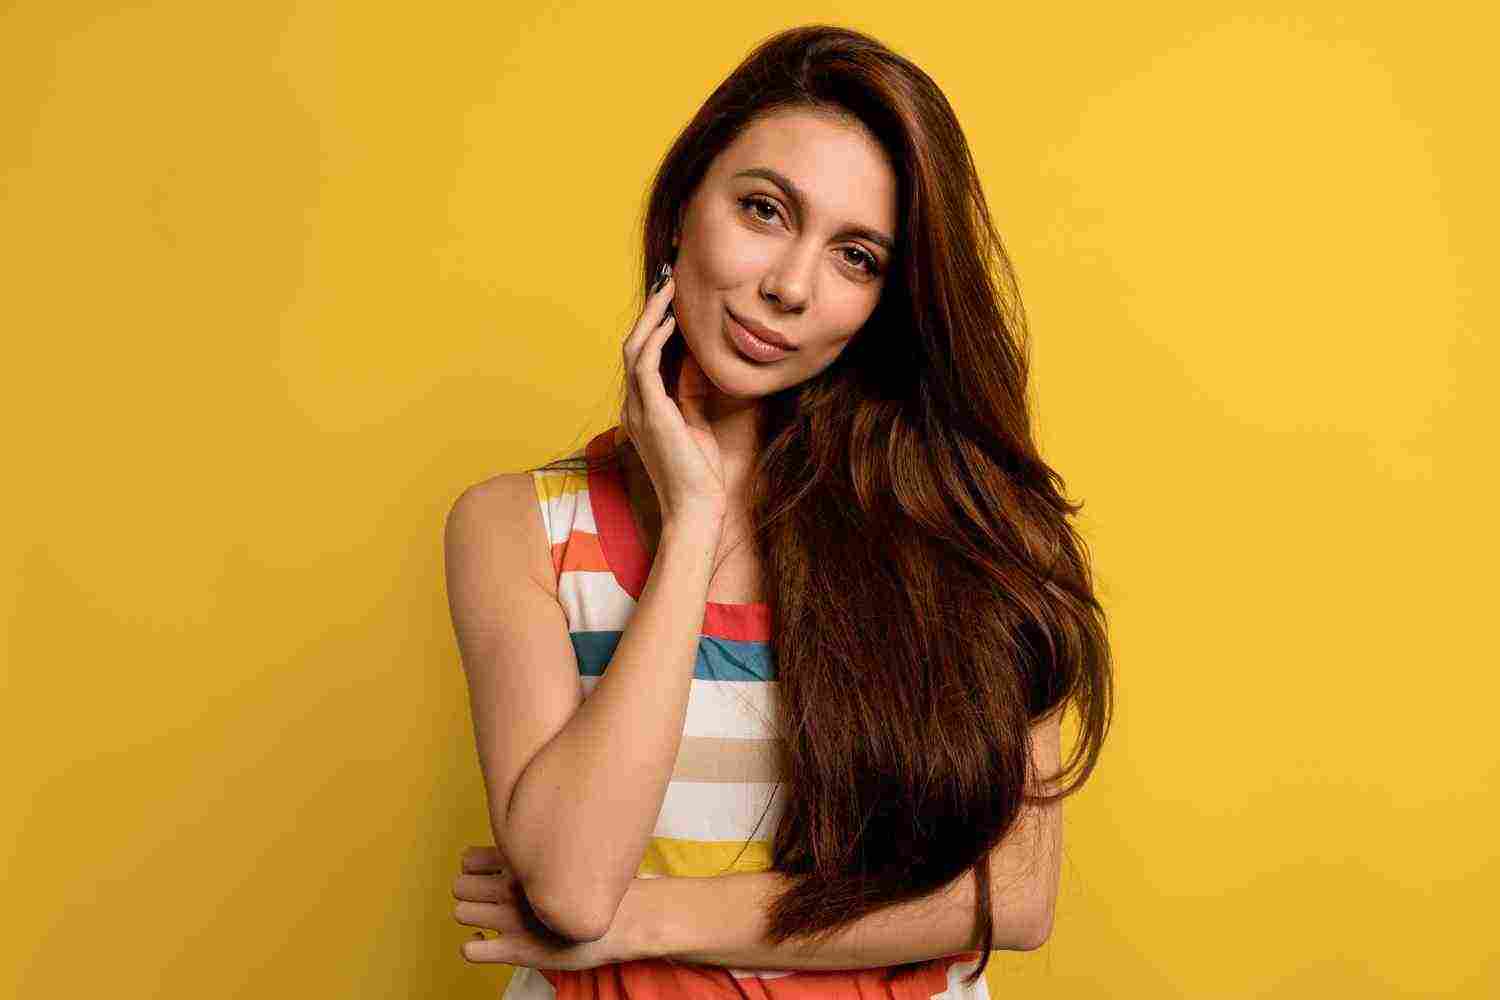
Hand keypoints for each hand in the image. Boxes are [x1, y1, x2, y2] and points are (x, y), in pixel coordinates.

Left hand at [452, 844, 634, 969]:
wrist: (626, 921)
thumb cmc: (598, 889)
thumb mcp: (567, 857)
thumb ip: (538, 851)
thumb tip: (516, 844)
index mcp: (523, 863)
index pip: (468, 860)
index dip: (473, 868)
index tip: (486, 875)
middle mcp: (513, 889)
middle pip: (459, 886)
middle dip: (470, 892)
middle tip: (487, 898)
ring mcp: (512, 920)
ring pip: (461, 913)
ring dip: (472, 916)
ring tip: (489, 919)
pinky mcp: (516, 950)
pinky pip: (470, 950)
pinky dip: (474, 947)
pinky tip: (488, 943)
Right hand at [620, 269, 726, 524]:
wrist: (695, 509)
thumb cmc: (699, 475)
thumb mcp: (695, 424)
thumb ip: (690, 393)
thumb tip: (696, 361)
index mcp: (642, 409)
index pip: (643, 357)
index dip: (654, 325)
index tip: (672, 300)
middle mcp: (633, 406)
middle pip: (634, 346)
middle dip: (649, 312)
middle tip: (668, 281)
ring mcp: (636, 409)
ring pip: (635, 350)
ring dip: (651, 317)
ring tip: (668, 290)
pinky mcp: (649, 413)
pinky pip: (644, 367)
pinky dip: (655, 340)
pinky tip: (669, 322)